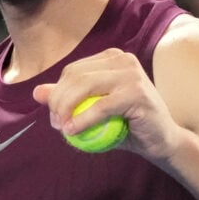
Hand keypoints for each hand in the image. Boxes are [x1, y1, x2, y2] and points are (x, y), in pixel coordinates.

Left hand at [32, 48, 185, 163]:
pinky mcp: (137, 93)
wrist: (161, 141)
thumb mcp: (93, 110)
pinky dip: (83, 120)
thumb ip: (68, 99)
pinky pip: (101, 106)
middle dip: (58, 101)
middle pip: (76, 76)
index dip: (58, 92)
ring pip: (85, 86)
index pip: (73, 70)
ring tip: (62, 127)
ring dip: (67, 109)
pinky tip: (72, 131)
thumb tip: (37, 92)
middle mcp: (122, 59)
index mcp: (112, 58)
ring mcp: (131, 74)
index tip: (53, 115)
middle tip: (56, 123)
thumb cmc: (127, 125)